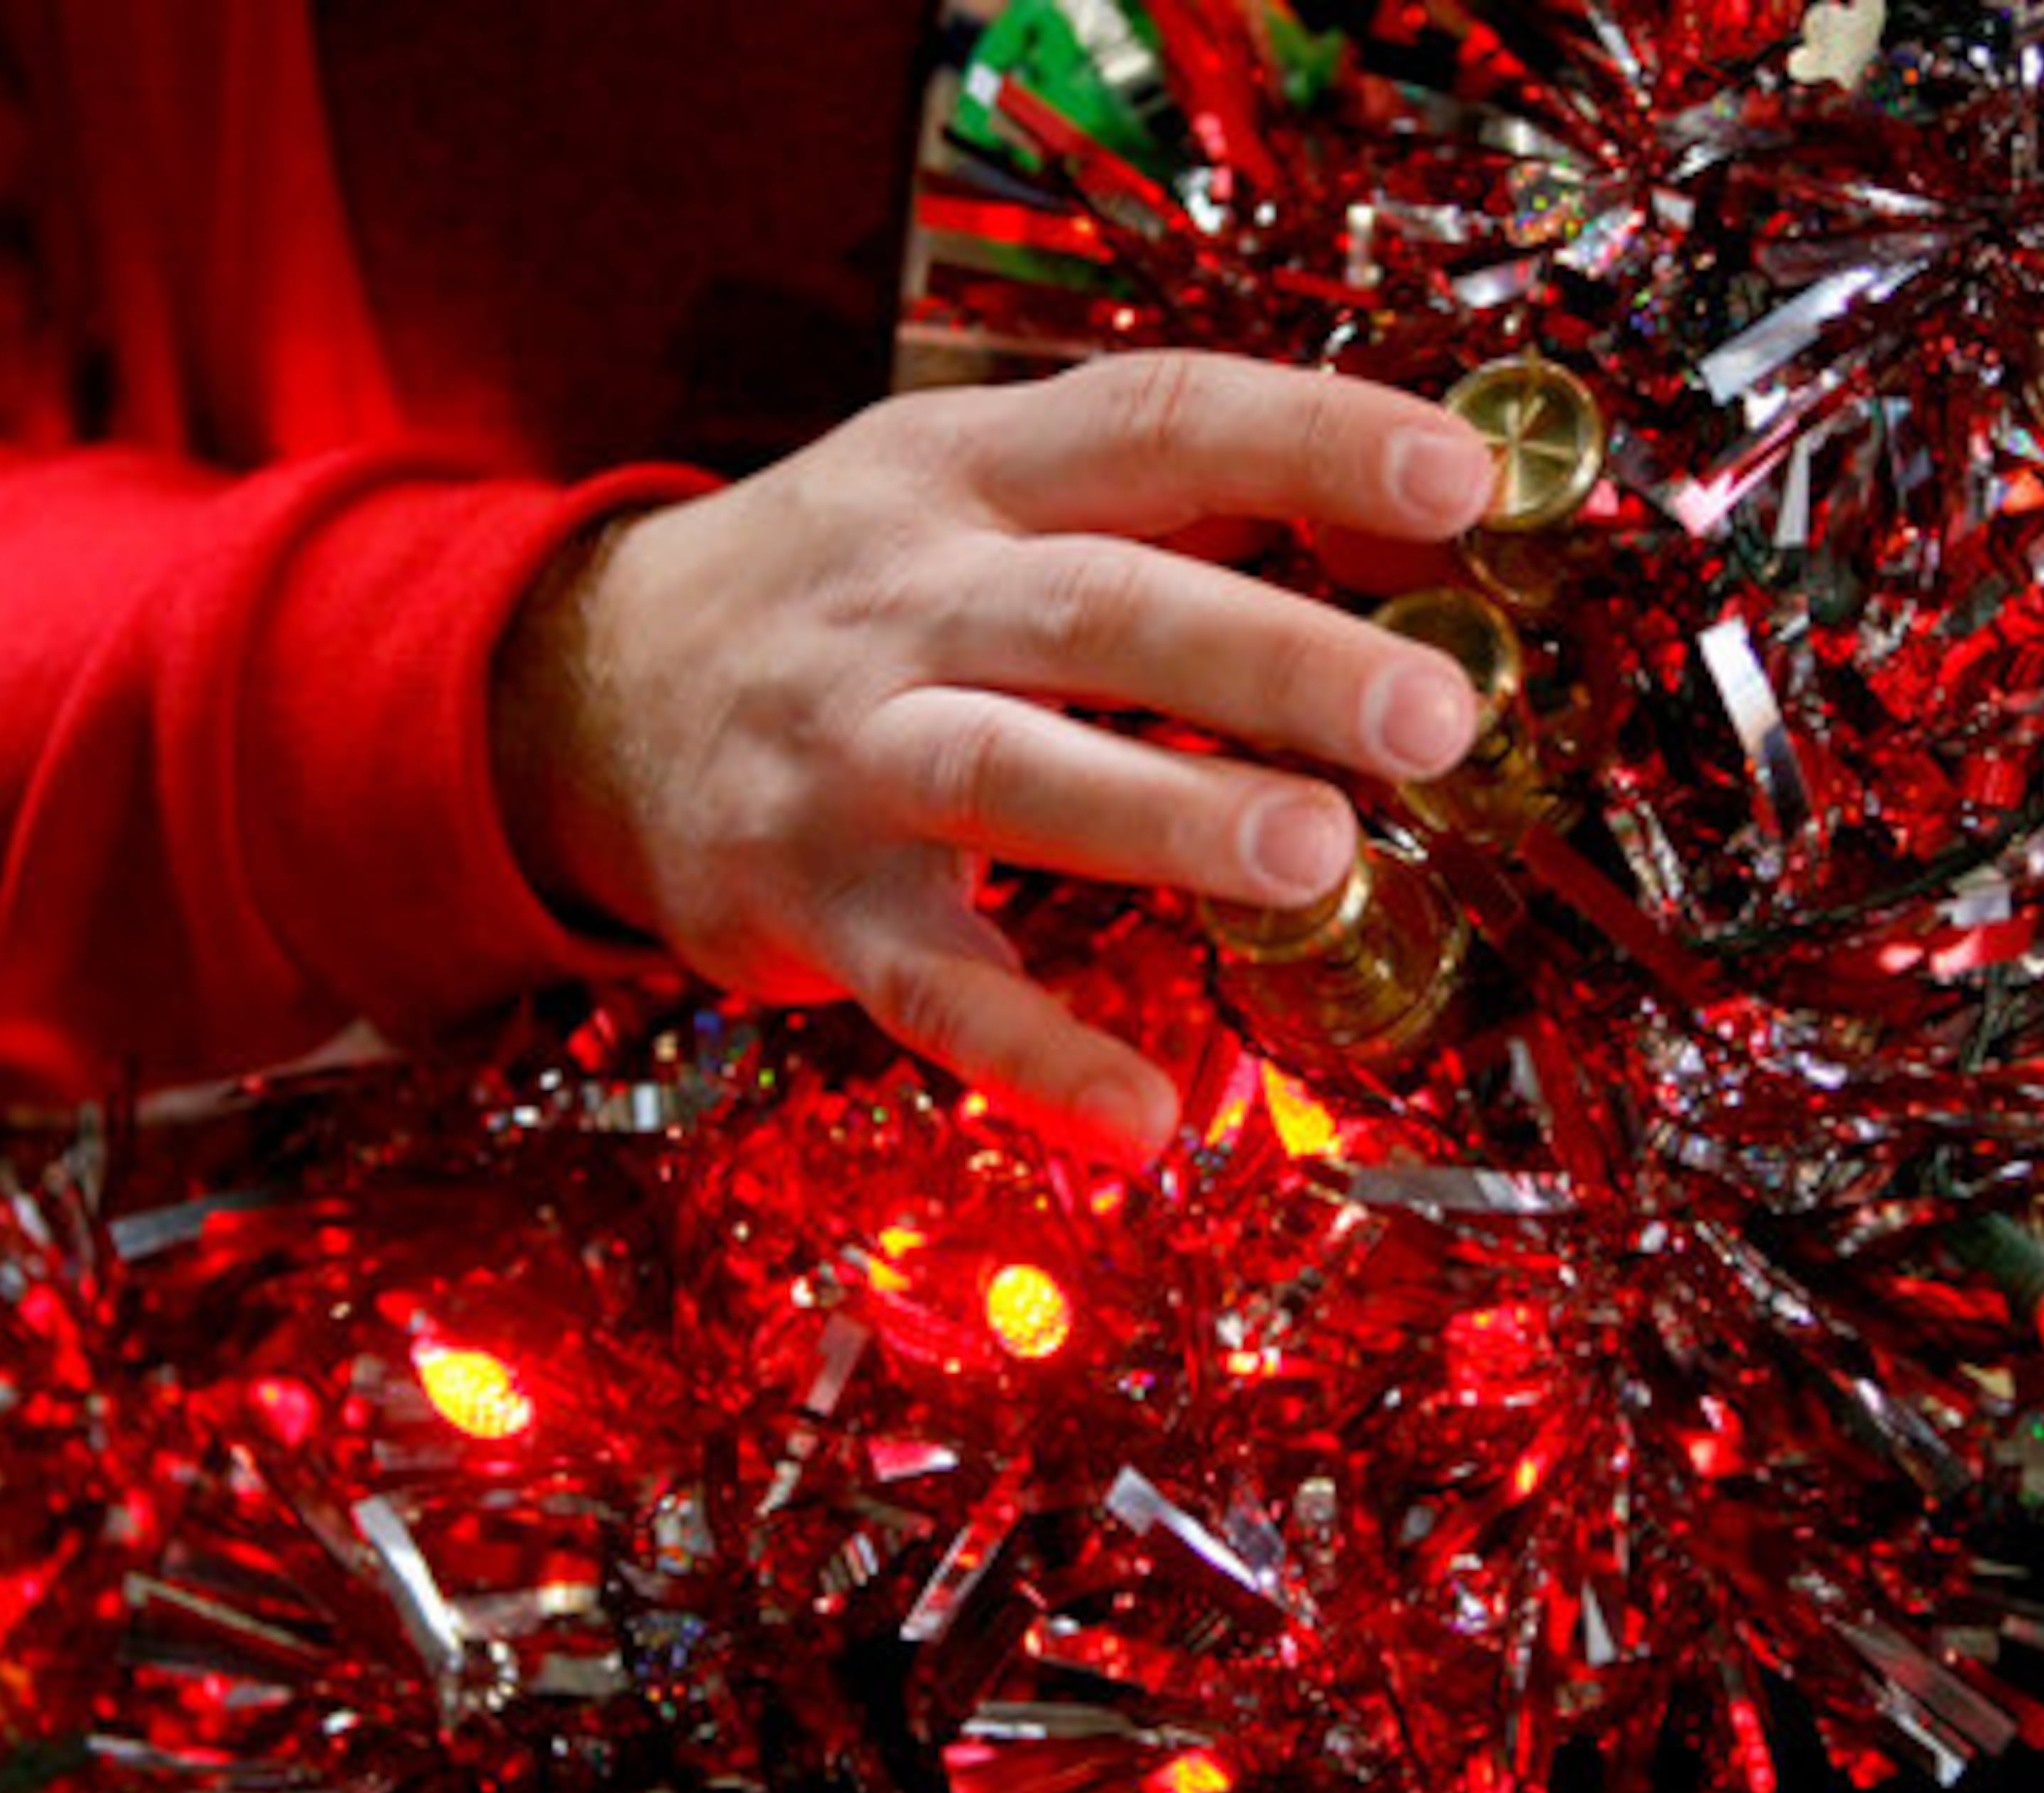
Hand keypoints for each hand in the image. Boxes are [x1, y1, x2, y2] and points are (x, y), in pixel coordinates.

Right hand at [499, 351, 1497, 1165]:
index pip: (1152, 420)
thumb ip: (1172, 499)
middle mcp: (904, 597)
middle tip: (1436, 716)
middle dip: (1273, 653)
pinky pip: (928, 993)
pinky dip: (1034, 1057)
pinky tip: (1144, 1122)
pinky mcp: (807, 907)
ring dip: (1168, 814)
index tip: (1459, 482)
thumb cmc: (852, 586)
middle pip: (1100, 605)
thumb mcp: (974, 488)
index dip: (1307, 440)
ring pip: (1012, 774)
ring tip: (1320, 854)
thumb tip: (1418, 521)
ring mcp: (846, 755)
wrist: (584, 693)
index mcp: (968, 472)